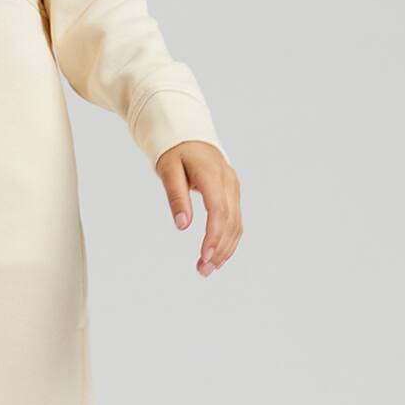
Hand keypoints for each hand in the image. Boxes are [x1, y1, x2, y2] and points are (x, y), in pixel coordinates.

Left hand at [155, 141, 241, 276]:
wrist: (188, 134)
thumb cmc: (175, 150)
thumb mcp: (168, 170)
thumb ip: (176, 197)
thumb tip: (182, 225)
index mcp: (213, 175)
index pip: (219, 211)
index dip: (213, 236)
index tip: (204, 256)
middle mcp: (228, 182)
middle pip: (230, 221)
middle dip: (219, 249)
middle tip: (203, 270)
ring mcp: (233, 188)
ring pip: (236, 223)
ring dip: (225, 248)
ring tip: (208, 268)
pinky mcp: (232, 193)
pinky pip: (235, 219)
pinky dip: (228, 239)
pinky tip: (218, 255)